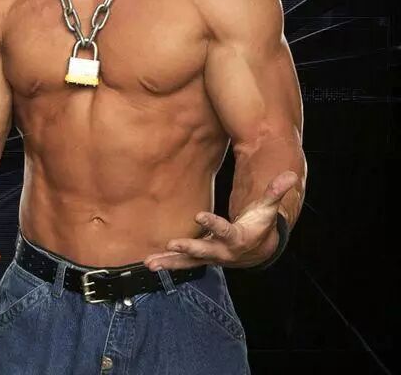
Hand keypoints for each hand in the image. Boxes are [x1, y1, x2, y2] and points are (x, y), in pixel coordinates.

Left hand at [143, 170, 297, 270]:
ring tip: (151, 263)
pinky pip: (181, 262)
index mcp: (237, 238)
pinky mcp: (199, 258)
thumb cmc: (259, 225)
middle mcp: (222, 251)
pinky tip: (149, 263)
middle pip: (204, 250)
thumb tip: (290, 175)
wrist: (254, 251)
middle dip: (189, 247)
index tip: (199, 216)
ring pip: (188, 261)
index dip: (213, 224)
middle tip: (173, 243)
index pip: (225, 231)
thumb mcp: (267, 210)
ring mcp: (209, 257)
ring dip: (170, 262)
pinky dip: (167, 262)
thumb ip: (274, 193)